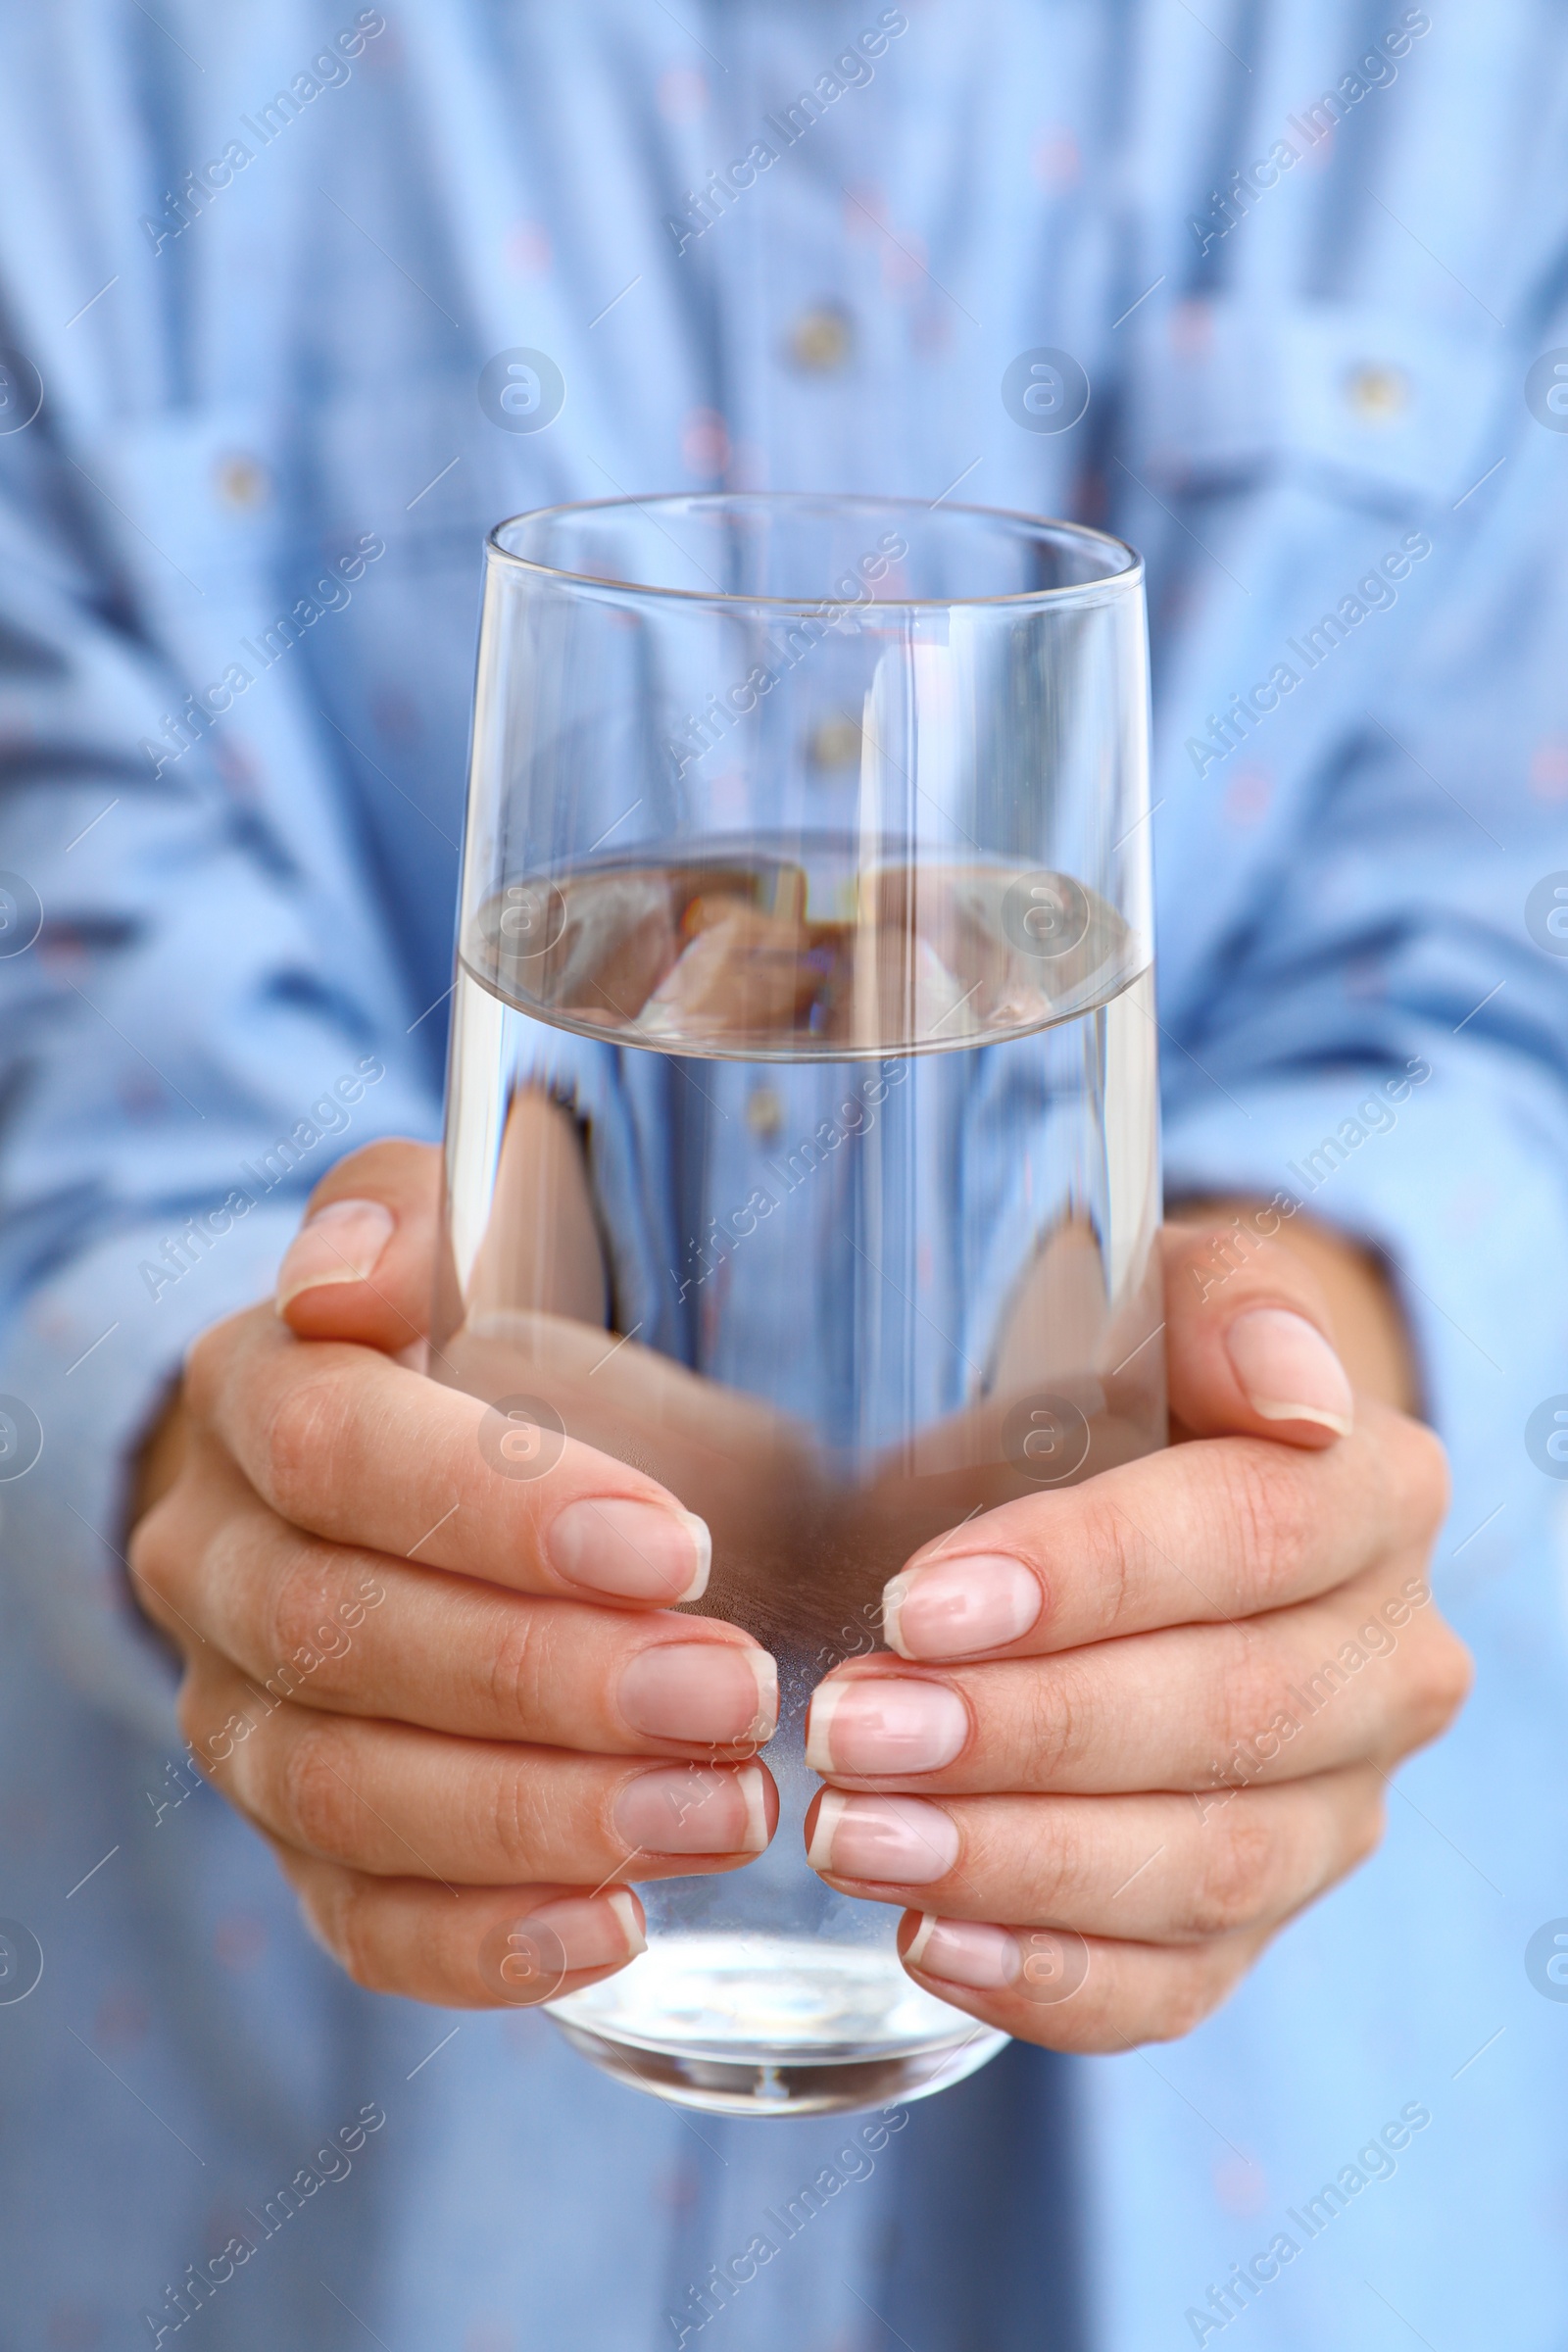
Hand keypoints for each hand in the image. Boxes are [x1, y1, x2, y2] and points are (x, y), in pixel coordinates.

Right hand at [129, 1142, 778, 2008]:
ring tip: (722, 1809)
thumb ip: (414, 1214)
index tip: (674, 1547)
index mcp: (256, 1397)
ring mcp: (245, 1719)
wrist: (456, 1481)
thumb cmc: (498, 1352)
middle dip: (548, 1680)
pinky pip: (358, 1921)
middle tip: (733, 1694)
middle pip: (343, 1639)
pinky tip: (620, 1926)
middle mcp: (219, 1566)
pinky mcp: (304, 1845)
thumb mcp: (483, 1239)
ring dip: (544, 1816)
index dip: (494, 1504)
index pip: (331, 1449)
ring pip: (347, 1796)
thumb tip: (347, 1276)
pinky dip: (484, 1943)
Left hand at [801, 1213, 1470, 2048]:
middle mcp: (1387, 1667)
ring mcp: (1334, 1812)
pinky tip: (924, 1939)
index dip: (1092, 1578)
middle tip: (850, 1730)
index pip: (1256, 1541)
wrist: (1114, 1491)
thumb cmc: (1116, 1377)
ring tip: (853, 1834)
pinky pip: (1177, 1986)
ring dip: (1017, 1863)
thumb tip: (1291, 1391)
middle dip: (1025, 1734)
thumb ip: (1221, 1303)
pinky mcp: (1255, 1920)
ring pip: (1205, 1869)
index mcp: (1380, 1496)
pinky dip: (1050, 1982)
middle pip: (1229, 1719)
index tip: (921, 1602)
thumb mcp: (1152, 1292)